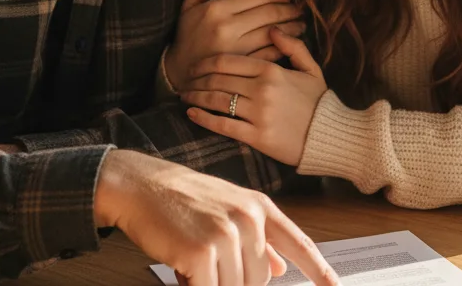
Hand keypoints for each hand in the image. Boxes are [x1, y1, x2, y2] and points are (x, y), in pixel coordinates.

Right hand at [94, 149, 338, 285]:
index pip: (299, 244)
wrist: (142, 185)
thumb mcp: (228, 209)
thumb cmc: (183, 199)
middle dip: (236, 282)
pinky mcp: (201, 251)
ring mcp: (226, 234)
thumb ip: (259, 238)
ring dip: (213, 284)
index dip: (319, 271)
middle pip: (260, 279)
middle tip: (208, 266)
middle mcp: (248, 218)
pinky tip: (184, 272)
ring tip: (193, 263)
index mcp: (259, 207)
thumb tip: (282, 269)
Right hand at [165, 0, 306, 90]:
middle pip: (271, 12)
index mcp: (216, 9)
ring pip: (276, 32)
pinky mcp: (245, 67)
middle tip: (298, 9)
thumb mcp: (188, 6)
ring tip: (300, 23)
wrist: (179, 73)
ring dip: (293, 26)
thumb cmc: (187, 37)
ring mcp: (237, 49)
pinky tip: (291, 42)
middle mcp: (227, 28)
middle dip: (290, 8)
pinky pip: (273, 52)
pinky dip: (286, 46)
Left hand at [181, 29, 327, 166]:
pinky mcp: (257, 136)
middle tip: (185, 80)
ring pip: (217, 100)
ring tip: (185, 96)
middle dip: (196, 79)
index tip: (196, 65)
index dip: (206, 62)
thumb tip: (272, 29)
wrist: (330, 136)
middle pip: (217, 79)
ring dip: (196, 97)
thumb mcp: (311, 69)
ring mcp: (259, 113)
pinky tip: (192, 113)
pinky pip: (223, 125)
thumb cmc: (319, 102)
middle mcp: (262, 89)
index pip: (228, 61)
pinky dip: (203, 118)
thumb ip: (292, 47)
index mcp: (272, 71)